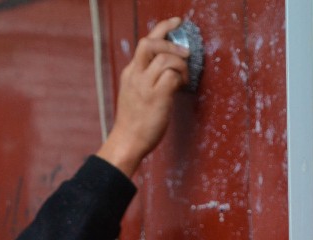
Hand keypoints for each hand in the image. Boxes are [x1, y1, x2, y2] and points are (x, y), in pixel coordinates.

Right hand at [95, 17, 190, 177]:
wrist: (127, 142)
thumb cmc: (134, 122)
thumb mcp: (135, 93)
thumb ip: (147, 78)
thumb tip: (169, 68)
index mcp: (131, 73)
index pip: (145, 43)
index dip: (162, 29)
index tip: (176, 23)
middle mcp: (135, 75)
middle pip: (150, 43)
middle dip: (170, 41)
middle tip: (185, 51)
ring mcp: (144, 86)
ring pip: (165, 58)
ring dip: (180, 64)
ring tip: (183, 77)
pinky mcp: (156, 97)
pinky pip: (172, 75)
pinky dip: (181, 78)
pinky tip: (181, 87)